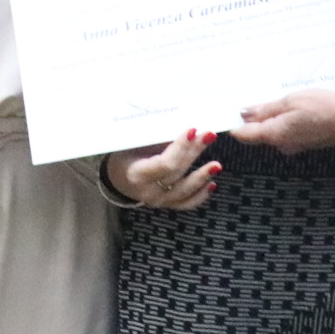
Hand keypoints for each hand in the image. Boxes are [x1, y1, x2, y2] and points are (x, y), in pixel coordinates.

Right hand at [105, 128, 220, 209]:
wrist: (118, 177)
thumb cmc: (127, 155)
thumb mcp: (134, 145)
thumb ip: (157, 140)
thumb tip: (185, 129)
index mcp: (137, 173)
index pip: (164, 163)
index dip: (180, 147)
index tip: (192, 130)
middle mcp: (148, 190)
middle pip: (177, 172)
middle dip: (194, 152)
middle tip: (209, 135)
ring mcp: (158, 200)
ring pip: (185, 190)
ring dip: (202, 176)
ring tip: (216, 165)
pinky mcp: (167, 205)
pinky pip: (186, 203)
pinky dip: (200, 195)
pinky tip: (212, 183)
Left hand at [229, 88, 334, 154]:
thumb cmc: (325, 108)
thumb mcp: (291, 101)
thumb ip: (265, 109)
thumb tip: (244, 114)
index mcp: (275, 135)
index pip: (244, 134)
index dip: (232, 123)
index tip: (224, 111)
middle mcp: (283, 144)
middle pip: (259, 131)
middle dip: (253, 116)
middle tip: (250, 95)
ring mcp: (296, 144)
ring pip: (275, 129)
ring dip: (272, 114)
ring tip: (276, 96)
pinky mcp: (307, 140)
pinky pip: (288, 129)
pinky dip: (286, 117)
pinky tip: (294, 105)